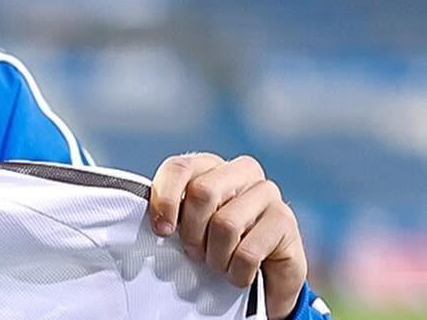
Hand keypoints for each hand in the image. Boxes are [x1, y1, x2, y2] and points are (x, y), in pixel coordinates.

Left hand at [150, 153, 306, 319]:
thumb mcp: (189, 225)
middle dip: (193, 231)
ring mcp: (268, 193)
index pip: (179, 168)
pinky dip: (236, 272)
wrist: (263, 278)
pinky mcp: (286, 221)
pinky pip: (248, 251)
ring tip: (219, 263)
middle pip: (202, 192)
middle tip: (195, 252)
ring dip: (216, 256)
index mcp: (211, 165)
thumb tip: (156, 222)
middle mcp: (242, 171)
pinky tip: (238, 274)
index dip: (165, 199)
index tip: (162, 230)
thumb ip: (173, 212)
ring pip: (225, 224)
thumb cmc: (217, 245)